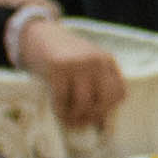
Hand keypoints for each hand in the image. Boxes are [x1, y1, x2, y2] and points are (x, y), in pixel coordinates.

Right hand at [12, 13, 128, 134]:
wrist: (37, 33)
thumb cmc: (61, 56)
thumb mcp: (84, 65)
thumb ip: (94, 85)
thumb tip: (100, 124)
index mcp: (106, 61)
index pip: (120, 92)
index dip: (109, 109)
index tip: (97, 118)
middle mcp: (96, 61)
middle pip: (105, 100)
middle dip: (93, 116)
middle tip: (81, 122)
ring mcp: (78, 63)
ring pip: (84, 103)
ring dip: (75, 117)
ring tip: (68, 119)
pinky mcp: (57, 67)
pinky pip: (62, 99)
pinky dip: (60, 110)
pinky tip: (58, 111)